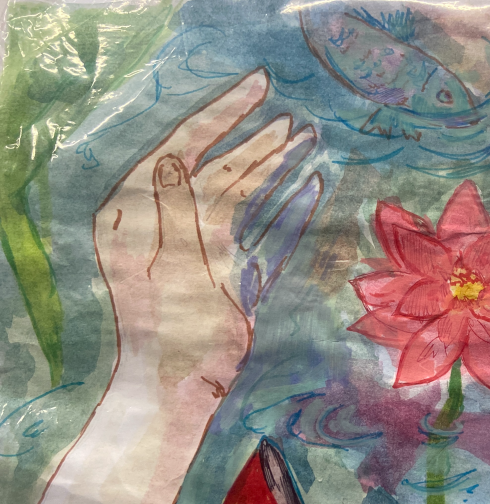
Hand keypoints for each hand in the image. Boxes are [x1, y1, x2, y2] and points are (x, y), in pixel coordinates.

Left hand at [93, 68, 322, 398]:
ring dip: (275, 170)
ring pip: (243, 197)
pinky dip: (287, 211)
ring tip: (307, 139)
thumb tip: (177, 154)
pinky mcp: (228, 272)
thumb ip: (176, 209)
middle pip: (218, 170)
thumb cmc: (171, 334)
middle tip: (295, 119)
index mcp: (139, 215)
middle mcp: (169, 224)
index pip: (182, 148)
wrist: (180, 391)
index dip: (221, 116)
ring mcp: (201, 248)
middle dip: (256, 143)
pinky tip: (311, 188)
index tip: (259, 88)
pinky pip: (261, 232)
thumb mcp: (172, 266)